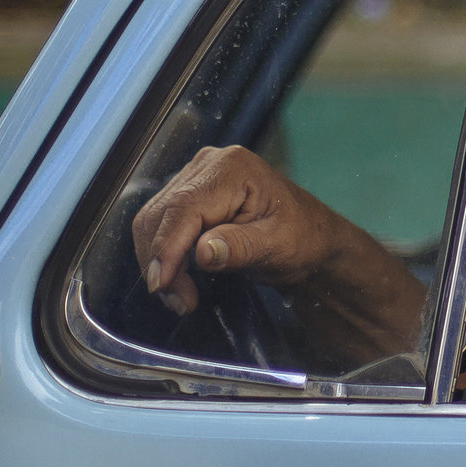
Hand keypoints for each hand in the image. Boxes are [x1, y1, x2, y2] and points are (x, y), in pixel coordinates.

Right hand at [132, 145, 360, 315]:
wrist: (312, 237)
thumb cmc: (302, 238)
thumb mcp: (277, 246)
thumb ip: (240, 247)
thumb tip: (201, 252)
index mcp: (232, 169)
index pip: (183, 208)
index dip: (167, 249)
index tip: (163, 285)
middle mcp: (208, 165)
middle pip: (160, 215)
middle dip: (161, 262)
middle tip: (180, 301)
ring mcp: (196, 177)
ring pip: (154, 222)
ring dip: (159, 263)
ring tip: (181, 297)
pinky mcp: (190, 195)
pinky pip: (161, 225)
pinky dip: (163, 256)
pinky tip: (179, 281)